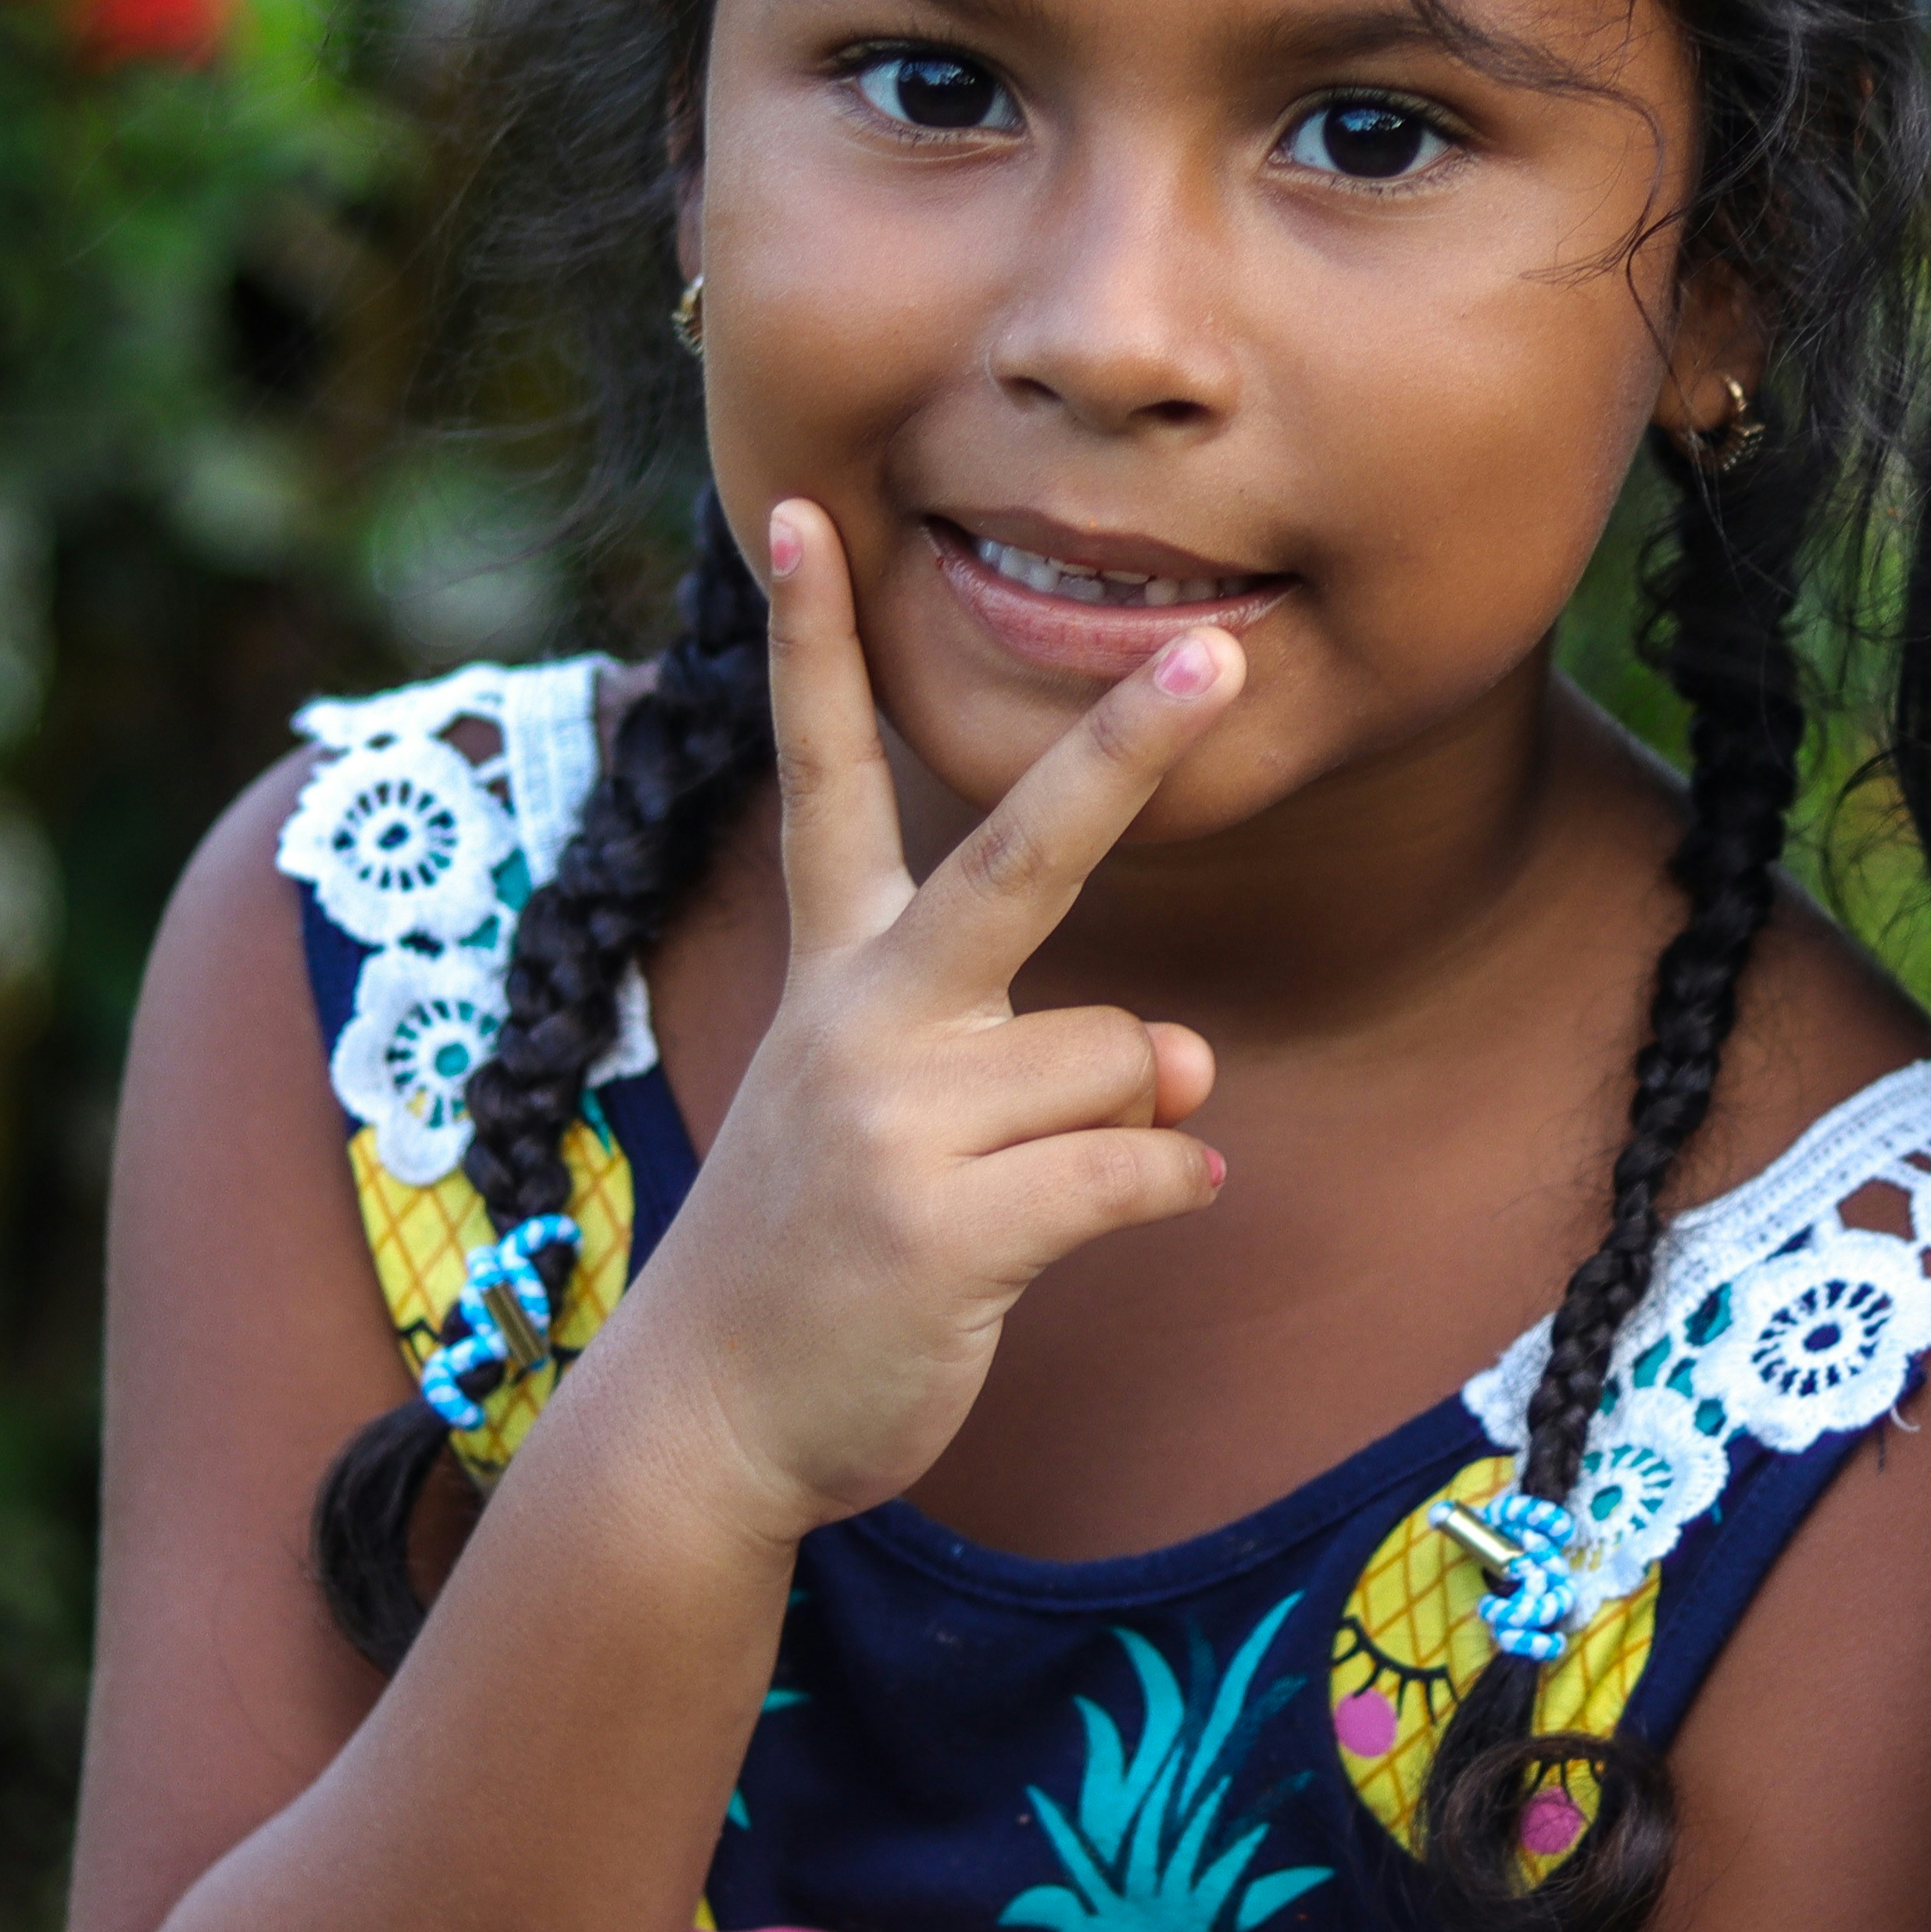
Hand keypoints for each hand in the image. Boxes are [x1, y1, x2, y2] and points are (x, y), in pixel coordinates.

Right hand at [617, 500, 1241, 1545]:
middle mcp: (860, 1018)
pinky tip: (1129, 1215)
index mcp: (838, 970)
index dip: (813, 644)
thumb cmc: (827, 1248)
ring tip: (1026, 1189)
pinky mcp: (947, 1226)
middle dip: (1123, 746)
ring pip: (1124, 1054)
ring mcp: (896, 1120)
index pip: (825, 774)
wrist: (711, 1420)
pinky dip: (1170, 1187)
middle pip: (1018, 852)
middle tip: (1219, 650)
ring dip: (1134, 1120)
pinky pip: (1142, 1166)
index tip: (807, 510)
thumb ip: (1041, 1056)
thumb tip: (1186, 1058)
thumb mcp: (915, 1122)